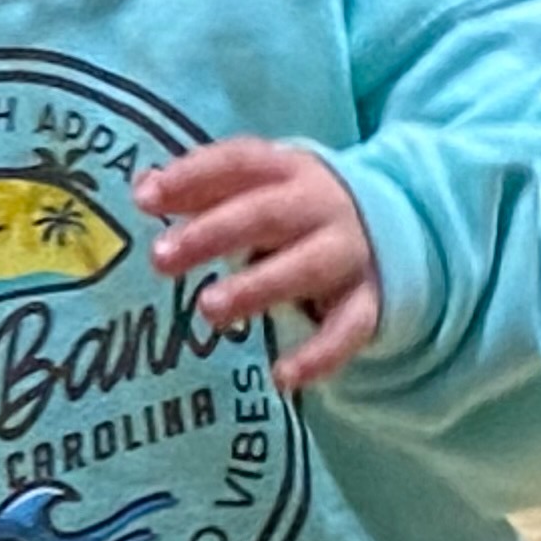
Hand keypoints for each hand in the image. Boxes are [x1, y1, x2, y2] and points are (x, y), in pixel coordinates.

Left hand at [136, 141, 380, 394]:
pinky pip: (348, 329)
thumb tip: (144, 188)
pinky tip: (282, 378)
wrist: (396, 228)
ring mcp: (349, 253)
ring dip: (257, 287)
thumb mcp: (255, 188)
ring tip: (209, 309)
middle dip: (212, 233)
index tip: (144, 200)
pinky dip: (319, 355)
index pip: (239, 163)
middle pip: (266, 213)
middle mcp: (322, 205)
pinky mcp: (369, 301)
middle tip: (161, 259)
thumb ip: (200, 188)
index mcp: (287, 170)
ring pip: (307, 266)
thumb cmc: (294, 210)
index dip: (192, 177)